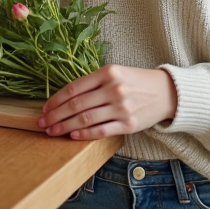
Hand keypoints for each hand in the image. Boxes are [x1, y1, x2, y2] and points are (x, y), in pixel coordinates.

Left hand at [37, 64, 177, 139]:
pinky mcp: (128, 124)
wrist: (166, 92)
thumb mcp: (116, 73)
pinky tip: (72, 135)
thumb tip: (64, 97)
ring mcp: (121, 108)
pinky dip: (84, 134)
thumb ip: (93, 82)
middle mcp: (114, 89)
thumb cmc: (136, 82)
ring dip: (65, 127)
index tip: (44, 108)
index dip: (56, 100)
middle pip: (76, 105)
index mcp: (108, 73)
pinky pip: (100, 131)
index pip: (74, 87)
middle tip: (42, 122)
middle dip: (55, 115)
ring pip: (85, 119)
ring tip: (52, 131)